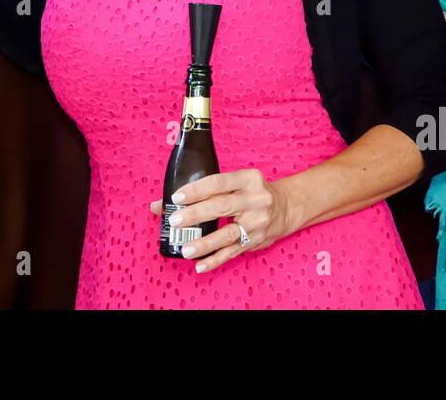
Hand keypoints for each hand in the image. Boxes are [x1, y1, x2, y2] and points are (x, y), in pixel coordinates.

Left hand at [148, 169, 293, 272]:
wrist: (285, 208)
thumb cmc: (252, 192)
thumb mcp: (235, 183)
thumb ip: (202, 191)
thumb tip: (160, 205)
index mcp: (248, 179)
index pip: (219, 182)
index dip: (197, 190)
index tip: (177, 197)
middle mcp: (255, 199)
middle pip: (222, 207)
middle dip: (196, 215)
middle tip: (176, 221)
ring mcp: (257, 222)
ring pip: (228, 234)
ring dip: (205, 243)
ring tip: (185, 249)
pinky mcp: (256, 241)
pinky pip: (233, 252)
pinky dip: (215, 260)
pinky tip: (199, 265)